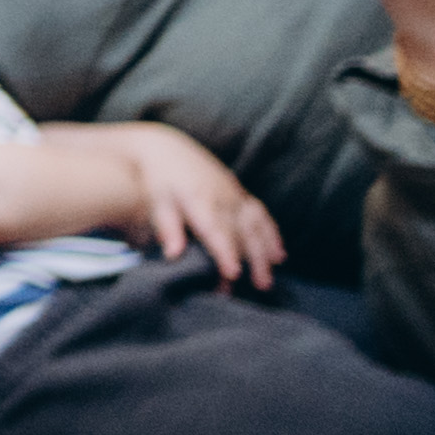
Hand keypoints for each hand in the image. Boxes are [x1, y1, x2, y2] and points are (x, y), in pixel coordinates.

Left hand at [88, 121, 286, 287]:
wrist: (167, 149)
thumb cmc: (158, 180)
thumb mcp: (156, 200)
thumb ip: (167, 226)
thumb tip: (173, 254)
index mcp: (199, 200)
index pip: (216, 231)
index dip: (226, 252)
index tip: (233, 274)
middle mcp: (222, 198)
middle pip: (241, 233)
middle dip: (252, 260)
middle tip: (258, 286)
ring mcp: (234, 194)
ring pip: (256, 226)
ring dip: (265, 252)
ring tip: (267, 280)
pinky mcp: (240, 192)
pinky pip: (260, 214)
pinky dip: (271, 235)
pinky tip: (278, 255)